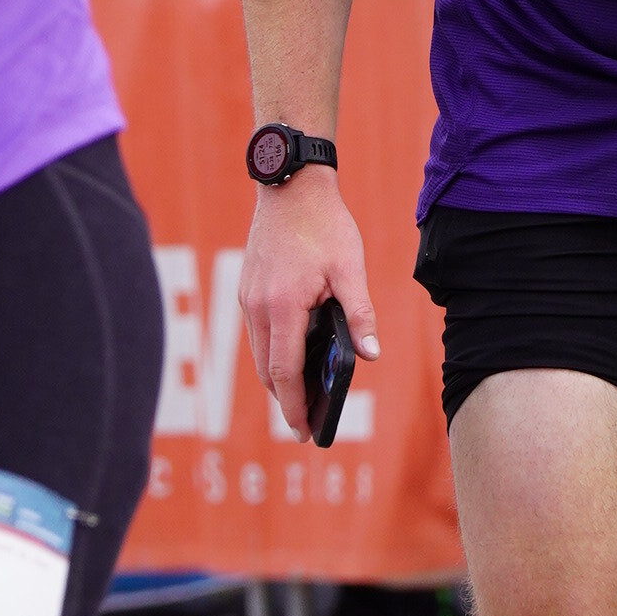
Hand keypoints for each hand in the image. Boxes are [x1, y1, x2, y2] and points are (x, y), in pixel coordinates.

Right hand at [241, 164, 379, 433]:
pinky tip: (293, 357)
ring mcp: (247, 297)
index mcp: (284, 305)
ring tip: (301, 398)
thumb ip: (360, 314)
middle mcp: (258, 306)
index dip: (294, 405)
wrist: (289, 185)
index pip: (285, 370)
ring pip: (259, 353)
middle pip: (266, 369)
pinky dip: (272, 353)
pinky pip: (257, 333)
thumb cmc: (324, 224)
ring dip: (277, 377)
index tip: (304, 430)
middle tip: (305, 424)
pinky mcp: (246, 289)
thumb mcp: (350, 268)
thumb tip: (370, 355)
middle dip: (285, 400)